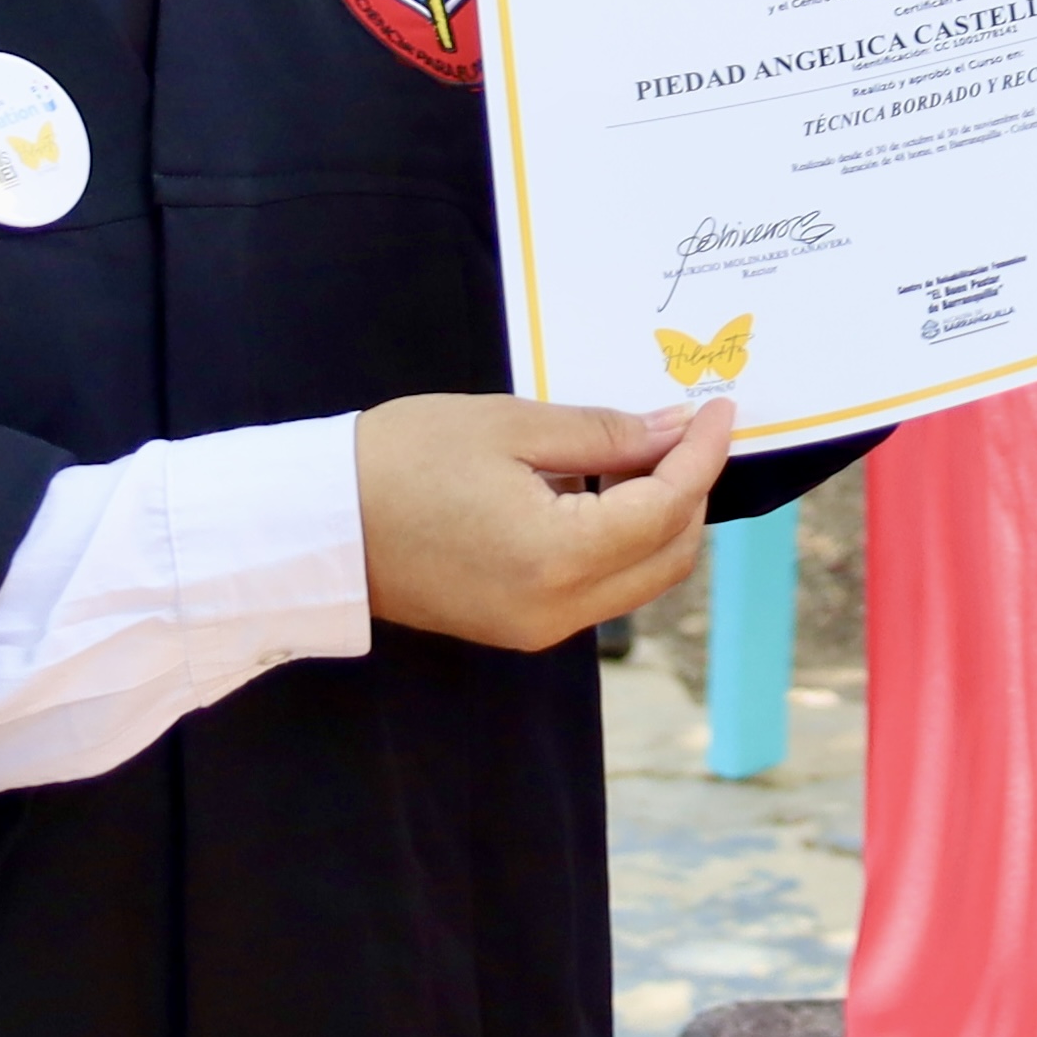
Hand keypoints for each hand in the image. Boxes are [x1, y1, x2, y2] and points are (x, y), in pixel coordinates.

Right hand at [355, 393, 733, 648]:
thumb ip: (604, 433)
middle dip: (691, 490)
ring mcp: (537, 629)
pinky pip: (599, 590)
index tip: (720, 407)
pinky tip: (604, 490)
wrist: (316, 528)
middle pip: (668, 556)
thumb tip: (675, 430)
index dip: (702, 454)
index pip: (666, 508)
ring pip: (640, 579)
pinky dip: (621, 542)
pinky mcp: (518, 628)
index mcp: (556, 558)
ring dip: (660, 518)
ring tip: (646, 451)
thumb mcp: (510, 426)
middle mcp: (556, 610)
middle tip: (686, 427)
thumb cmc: (401, 461)